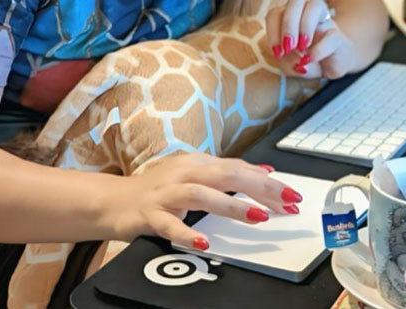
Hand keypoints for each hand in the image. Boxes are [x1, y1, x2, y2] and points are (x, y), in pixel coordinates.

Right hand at [107, 153, 303, 249]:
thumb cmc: (159, 190)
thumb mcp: (195, 176)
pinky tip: (204, 242)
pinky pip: (170, 225)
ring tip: (258, 216)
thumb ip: (227, 173)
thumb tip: (265, 172)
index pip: (239, 168)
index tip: (292, 195)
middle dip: (261, 188)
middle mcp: (185, 173)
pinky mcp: (150, 215)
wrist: (113, 200)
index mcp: (199, 163)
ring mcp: (167, 193)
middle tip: (287, 201)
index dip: (267, 181)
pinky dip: (187, 233)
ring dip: (232, 205)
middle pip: (228, 175)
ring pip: (202, 195)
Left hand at [266, 0, 356, 79]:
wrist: (331, 69)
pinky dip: (319, 49)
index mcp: (289, 17)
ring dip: (305, 26)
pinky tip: (311, 59)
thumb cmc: (306, 61)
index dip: (273, 30)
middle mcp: (306, 13)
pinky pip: (331, 34)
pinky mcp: (339, 36)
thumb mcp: (290, 66)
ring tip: (301, 48)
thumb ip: (288, 62)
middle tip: (287, 47)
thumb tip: (296, 58)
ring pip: (315, 5)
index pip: (276, 13)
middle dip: (288, 24)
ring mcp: (324, 22)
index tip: (277, 52)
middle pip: (295, 2)